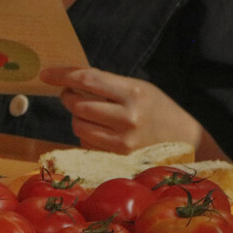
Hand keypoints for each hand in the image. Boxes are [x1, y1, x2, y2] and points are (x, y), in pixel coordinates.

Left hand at [41, 67, 208, 153]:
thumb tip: (70, 80)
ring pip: (78, 126)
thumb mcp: (139, 89)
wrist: (186, 141)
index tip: (45, 74)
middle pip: (78, 105)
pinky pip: (86, 144)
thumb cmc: (157, 110)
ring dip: (76, 118)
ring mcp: (122, 141)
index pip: (88, 80)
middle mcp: (127, 117)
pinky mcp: (117, 158)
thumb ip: (108, 85)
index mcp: (133, 93)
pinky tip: (102, 132)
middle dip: (68, 98)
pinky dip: (87, 135)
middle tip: (70, 94)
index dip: (63, 76)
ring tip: (90, 114)